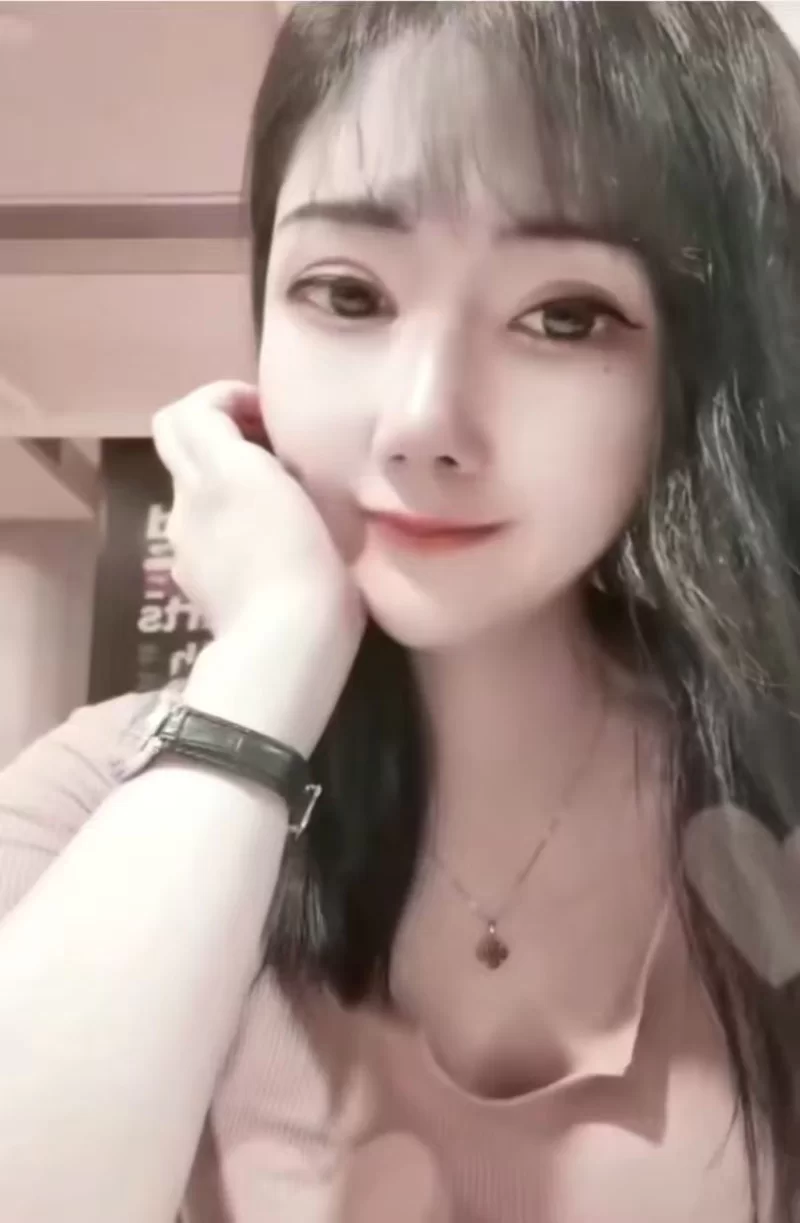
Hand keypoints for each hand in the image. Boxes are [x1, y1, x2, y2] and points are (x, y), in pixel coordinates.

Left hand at [152, 381, 365, 750]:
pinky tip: (262, 545)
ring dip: (221, 477)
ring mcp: (183, 541)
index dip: (226, 397)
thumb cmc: (312, 566)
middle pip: (176, 438)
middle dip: (215, 428)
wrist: (282, 646)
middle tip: (262, 442)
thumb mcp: (316, 499)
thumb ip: (288, 465)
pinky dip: (222, 520)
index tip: (267, 413)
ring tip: (272, 498)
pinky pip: (199, 529)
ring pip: (189, 486)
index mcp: (220, 469)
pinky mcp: (189, 576)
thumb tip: (280, 460)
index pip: (192, 408)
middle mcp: (189, 498)